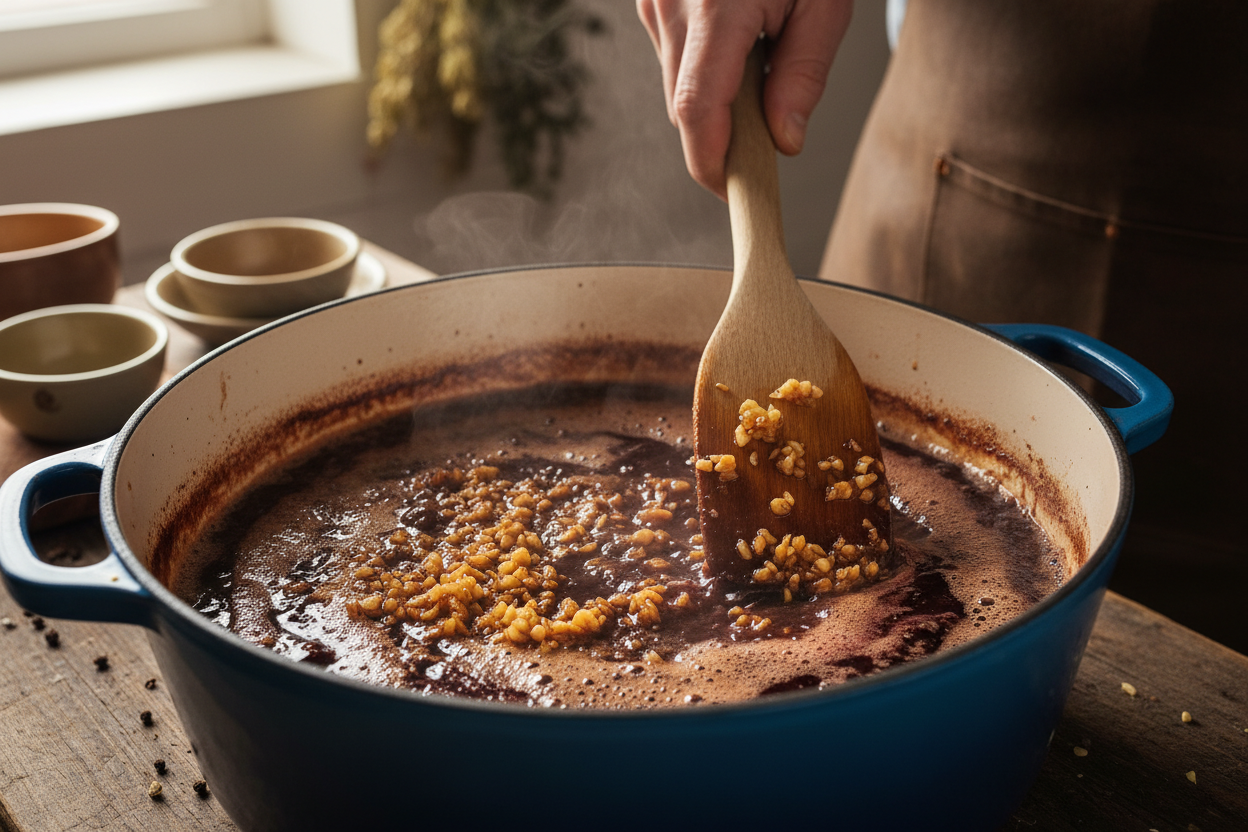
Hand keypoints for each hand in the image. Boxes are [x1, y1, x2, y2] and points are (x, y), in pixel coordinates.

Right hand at [637, 0, 852, 198]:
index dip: (712, 162)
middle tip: (770, 122)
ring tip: (759, 58)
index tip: (734, 190)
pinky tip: (737, 40)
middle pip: (684, 109)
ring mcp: (655, 2)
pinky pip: (672, 61)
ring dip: (714, 97)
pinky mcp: (652, 2)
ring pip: (676, 89)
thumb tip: (783, 138)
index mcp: (716, 5)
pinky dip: (703, 69)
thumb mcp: (825, 2)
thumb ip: (805, 72)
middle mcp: (672, 4)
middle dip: (722, 132)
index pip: (698, 108)